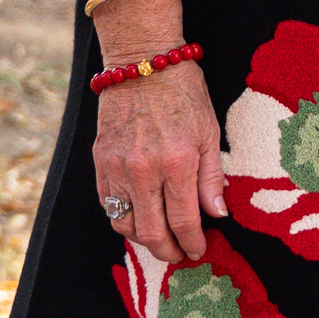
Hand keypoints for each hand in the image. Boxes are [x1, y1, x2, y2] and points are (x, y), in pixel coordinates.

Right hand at [92, 57, 225, 263]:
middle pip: (152, 232)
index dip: (192, 242)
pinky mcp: (100, 162)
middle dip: (168, 251)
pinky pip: (108, 206)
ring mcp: (118, 168)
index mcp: (177, 161)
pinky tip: (139, 218)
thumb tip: (218, 214)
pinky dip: (123, 219)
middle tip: (179, 255)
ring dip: (143, 240)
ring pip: (126, 225)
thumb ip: (212, 177)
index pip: (184, 220)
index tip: (199, 250)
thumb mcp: (210, 131)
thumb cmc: (184, 93)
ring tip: (160, 240)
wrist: (142, 63)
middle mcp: (144, 170)